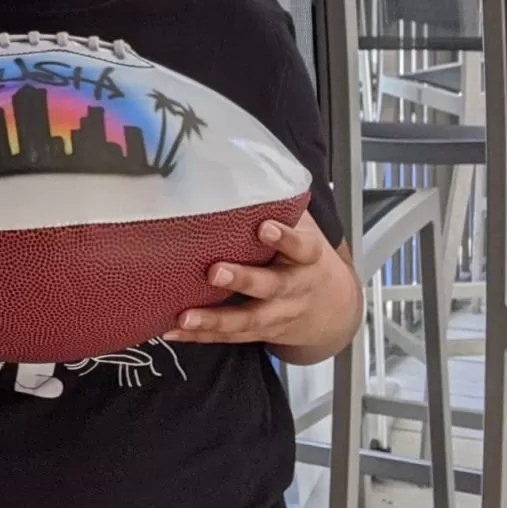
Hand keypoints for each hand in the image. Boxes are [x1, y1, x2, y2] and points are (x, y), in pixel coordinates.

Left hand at [164, 215, 362, 364]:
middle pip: (272, 287)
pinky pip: (229, 338)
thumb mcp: (307, 230)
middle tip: (214, 271)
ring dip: (215, 319)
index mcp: (308, 259)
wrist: (334, 311)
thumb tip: (251, 169)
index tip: (265, 227)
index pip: (301, 248)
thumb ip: (283, 207)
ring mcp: (278, 315)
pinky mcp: (259, 333)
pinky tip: (172, 331)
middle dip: (244, 280)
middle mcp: (294, 289)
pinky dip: (200, 336)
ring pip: (248, 321)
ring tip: (185, 316)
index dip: (285, 238)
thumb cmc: (308, 259)